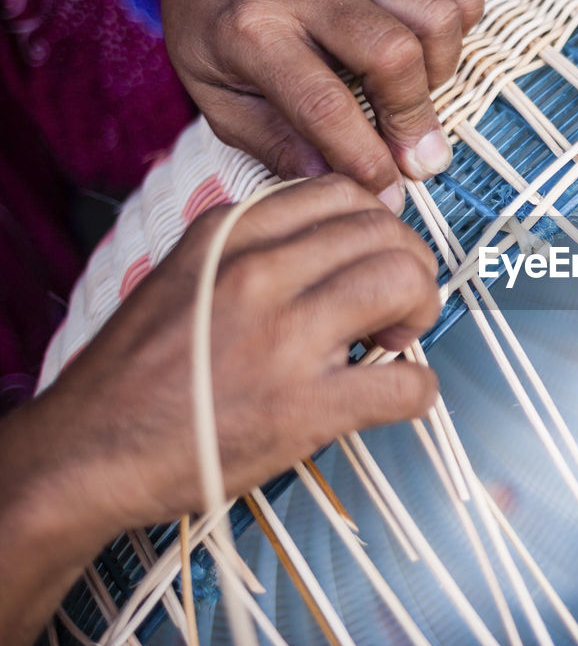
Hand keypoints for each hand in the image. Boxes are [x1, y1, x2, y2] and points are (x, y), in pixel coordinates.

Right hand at [0, 176, 442, 645]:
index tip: (376, 257)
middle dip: (413, 266)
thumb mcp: (187, 274)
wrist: (86, 453)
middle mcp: (258, 272)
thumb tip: (343, 245)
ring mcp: (283, 338)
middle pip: (386, 233)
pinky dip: (419, 390)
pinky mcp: (303, 408)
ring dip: (423, 311)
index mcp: (229, 234)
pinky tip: (397, 395)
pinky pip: (405, 382)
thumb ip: (258, 249)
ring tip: (397, 340)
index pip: (344, 191)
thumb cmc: (139, 373)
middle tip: (399, 306)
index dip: (381, 225)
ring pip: (403, 282)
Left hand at [160, 0, 484, 211]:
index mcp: (251, 28)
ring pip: (434, 12)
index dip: (365, 160)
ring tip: (416, 93)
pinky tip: (438, 43)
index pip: (325, 106)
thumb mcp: (216, 98)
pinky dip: (465, 7)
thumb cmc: (214, 31)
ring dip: (441, 68)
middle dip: (413, 120)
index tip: (388, 194)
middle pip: (393, 55)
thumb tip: (334, 184)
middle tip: (415, 160)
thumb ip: (274, 144)